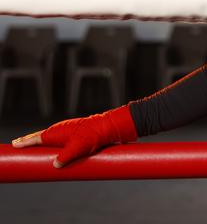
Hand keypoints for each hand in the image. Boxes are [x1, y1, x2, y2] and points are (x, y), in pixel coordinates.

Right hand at [11, 105, 136, 167]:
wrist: (107, 127)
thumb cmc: (91, 137)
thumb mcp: (76, 150)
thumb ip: (63, 158)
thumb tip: (55, 165)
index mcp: (54, 132)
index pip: (35, 139)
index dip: (24, 142)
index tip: (14, 144)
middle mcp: (59, 129)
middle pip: (39, 136)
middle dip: (28, 140)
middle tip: (17, 143)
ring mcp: (66, 129)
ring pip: (49, 135)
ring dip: (39, 139)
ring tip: (31, 143)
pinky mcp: (74, 131)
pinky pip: (58, 136)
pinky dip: (50, 139)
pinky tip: (51, 143)